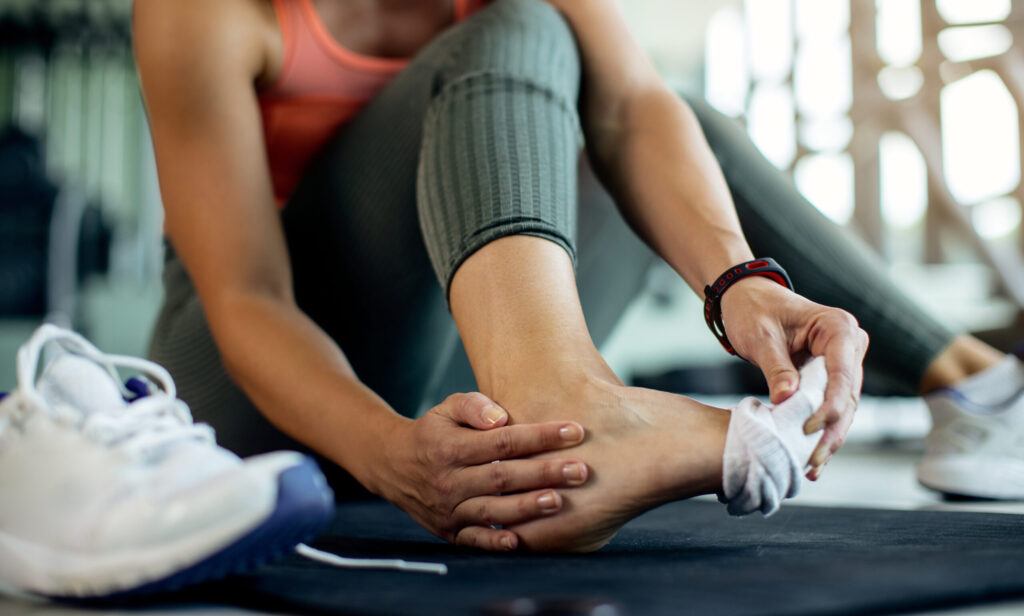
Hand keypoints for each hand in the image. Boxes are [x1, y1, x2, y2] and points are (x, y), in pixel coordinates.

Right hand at [376, 392, 588, 550]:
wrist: (393, 466)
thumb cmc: (433, 432)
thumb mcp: (446, 408)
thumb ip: (473, 406)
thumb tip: (500, 418)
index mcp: (452, 448)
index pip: (503, 442)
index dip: (539, 436)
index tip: (575, 431)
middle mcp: (450, 481)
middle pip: (503, 477)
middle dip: (545, 473)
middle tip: (581, 470)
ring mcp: (449, 509)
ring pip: (492, 510)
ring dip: (527, 507)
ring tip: (559, 501)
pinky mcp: (450, 531)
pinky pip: (473, 540)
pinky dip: (495, 542)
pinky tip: (520, 541)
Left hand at [719, 276, 868, 479]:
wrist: (747, 298)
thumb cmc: (753, 310)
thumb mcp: (760, 337)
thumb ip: (776, 368)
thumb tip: (787, 401)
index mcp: (838, 327)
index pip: (842, 375)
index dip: (829, 407)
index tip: (808, 429)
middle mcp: (850, 343)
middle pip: (848, 396)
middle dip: (831, 431)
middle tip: (812, 462)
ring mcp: (845, 361)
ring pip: (844, 407)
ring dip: (829, 437)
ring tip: (812, 467)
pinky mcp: (832, 375)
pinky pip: (832, 406)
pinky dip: (822, 430)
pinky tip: (813, 457)